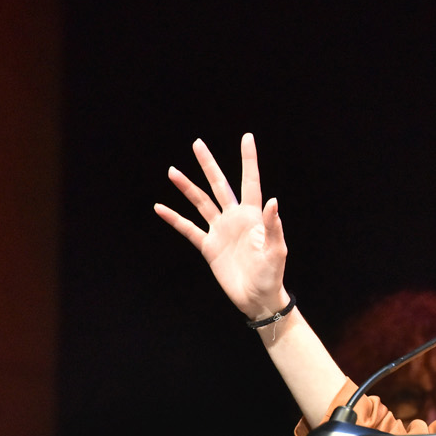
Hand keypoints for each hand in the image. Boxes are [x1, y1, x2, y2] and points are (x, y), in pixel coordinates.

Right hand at [155, 134, 288, 318]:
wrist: (257, 298)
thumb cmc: (272, 274)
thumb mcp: (276, 250)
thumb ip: (273, 225)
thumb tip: (273, 200)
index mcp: (253, 215)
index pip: (250, 182)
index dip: (248, 160)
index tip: (247, 137)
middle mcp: (235, 218)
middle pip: (219, 185)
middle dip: (209, 165)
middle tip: (198, 144)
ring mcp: (220, 230)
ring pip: (200, 202)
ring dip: (186, 188)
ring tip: (172, 171)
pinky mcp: (209, 246)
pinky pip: (188, 229)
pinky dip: (174, 219)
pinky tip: (160, 208)